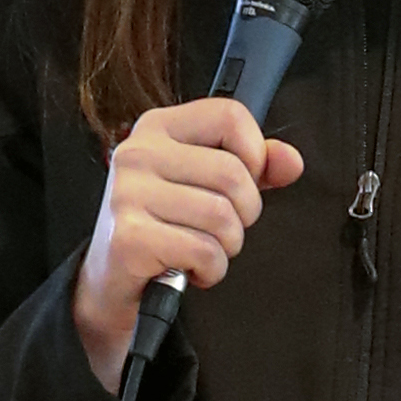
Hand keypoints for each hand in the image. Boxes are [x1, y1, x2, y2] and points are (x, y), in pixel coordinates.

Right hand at [73, 98, 306, 394]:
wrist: (110, 284)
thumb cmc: (161, 229)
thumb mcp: (204, 186)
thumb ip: (252, 168)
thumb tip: (291, 161)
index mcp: (157, 128)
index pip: (230, 116)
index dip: (255, 154)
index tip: (243, 184)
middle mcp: (138, 153)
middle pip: (233, 173)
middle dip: (243, 215)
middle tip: (218, 230)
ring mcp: (129, 195)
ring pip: (222, 217)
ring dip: (226, 247)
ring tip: (200, 251)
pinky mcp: (130, 238)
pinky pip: (204, 251)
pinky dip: (210, 270)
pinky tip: (188, 269)